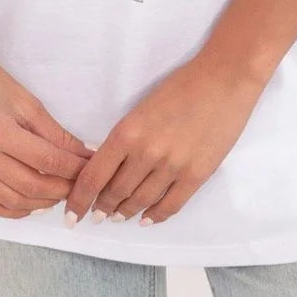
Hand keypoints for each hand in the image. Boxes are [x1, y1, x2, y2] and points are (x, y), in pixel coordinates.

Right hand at [0, 40, 94, 218]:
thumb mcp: (26, 101)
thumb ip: (54, 132)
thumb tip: (82, 154)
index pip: (46, 161)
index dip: (74, 169)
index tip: (92, 169)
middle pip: (31, 187)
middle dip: (62, 190)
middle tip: (80, 185)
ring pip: (11, 201)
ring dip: (40, 203)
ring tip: (60, 194)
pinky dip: (12, 211)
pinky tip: (30, 204)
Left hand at [62, 55, 265, 228]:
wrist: (224, 78)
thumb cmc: (182, 85)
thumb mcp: (142, 107)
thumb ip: (126, 137)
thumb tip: (110, 164)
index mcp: (127, 132)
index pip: (93, 177)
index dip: (79, 200)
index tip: (71, 214)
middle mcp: (146, 153)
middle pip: (115, 192)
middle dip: (102, 207)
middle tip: (96, 215)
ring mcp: (173, 167)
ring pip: (140, 201)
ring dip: (125, 212)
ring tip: (117, 217)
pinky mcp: (197, 175)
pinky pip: (170, 205)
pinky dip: (156, 215)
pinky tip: (146, 219)